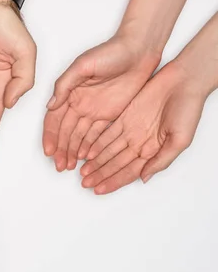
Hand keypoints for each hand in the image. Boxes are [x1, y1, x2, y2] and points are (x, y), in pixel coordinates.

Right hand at [42, 35, 160, 171]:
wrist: (140, 49)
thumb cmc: (111, 51)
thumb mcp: (82, 65)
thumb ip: (65, 85)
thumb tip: (50, 106)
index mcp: (69, 93)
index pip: (54, 119)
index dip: (50, 136)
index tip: (49, 151)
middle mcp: (79, 104)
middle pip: (65, 132)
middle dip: (61, 149)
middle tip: (60, 165)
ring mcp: (94, 110)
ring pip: (79, 136)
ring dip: (73, 151)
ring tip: (70, 166)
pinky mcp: (110, 114)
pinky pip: (97, 135)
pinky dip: (90, 147)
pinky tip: (87, 159)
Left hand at [79, 61, 206, 194]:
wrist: (183, 81)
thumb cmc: (188, 109)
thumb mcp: (180, 140)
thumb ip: (161, 160)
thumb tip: (144, 178)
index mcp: (152, 151)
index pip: (128, 172)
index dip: (113, 182)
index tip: (98, 190)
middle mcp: (139, 143)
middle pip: (114, 164)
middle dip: (100, 175)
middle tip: (84, 183)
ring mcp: (130, 130)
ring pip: (108, 150)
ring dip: (95, 162)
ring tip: (82, 172)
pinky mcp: (123, 117)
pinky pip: (106, 133)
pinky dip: (96, 143)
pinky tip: (86, 152)